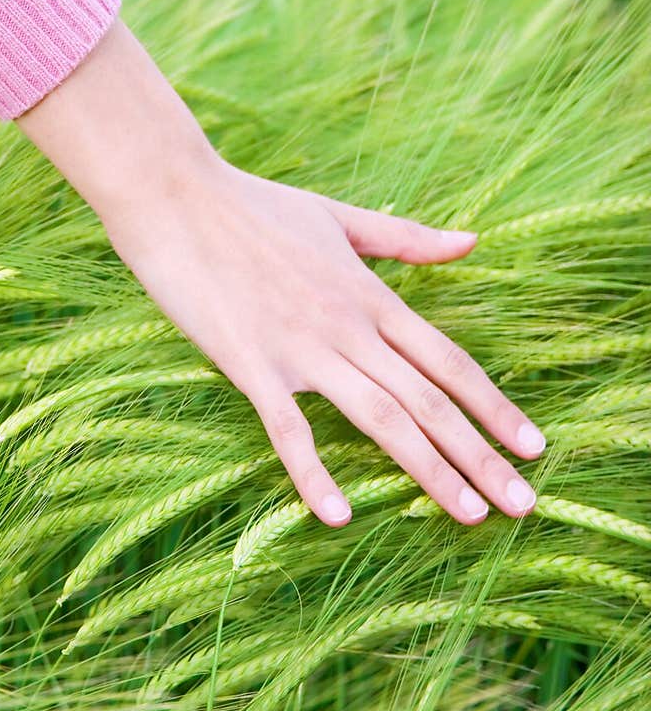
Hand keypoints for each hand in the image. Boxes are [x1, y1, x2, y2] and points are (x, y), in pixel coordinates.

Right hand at [17, 20, 544, 527]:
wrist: (176, 195)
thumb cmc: (254, 205)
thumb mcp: (339, 216)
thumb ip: (407, 239)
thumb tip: (473, 240)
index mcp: (371, 294)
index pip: (449, 360)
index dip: (495, 406)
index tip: (535, 447)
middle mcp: (348, 324)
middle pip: (428, 398)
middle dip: (481, 455)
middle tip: (523, 505)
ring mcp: (301, 345)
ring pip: (380, 416)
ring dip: (430, 469)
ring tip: (470, 514)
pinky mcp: (250, 362)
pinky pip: (288, 428)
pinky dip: (313, 472)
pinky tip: (338, 515)